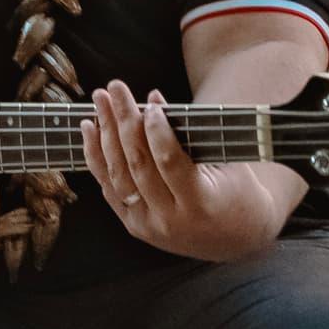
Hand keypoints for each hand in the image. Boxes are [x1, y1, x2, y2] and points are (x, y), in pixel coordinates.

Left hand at [85, 82, 285, 262]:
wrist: (236, 239)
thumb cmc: (238, 193)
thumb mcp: (226, 163)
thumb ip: (190, 135)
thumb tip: (153, 100)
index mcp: (199, 204)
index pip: (169, 162)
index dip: (157, 131)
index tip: (150, 103)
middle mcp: (169, 219)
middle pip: (138, 164)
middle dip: (124, 121)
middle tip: (114, 88)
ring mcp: (148, 226)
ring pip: (117, 176)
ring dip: (104, 135)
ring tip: (99, 102)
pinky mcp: (135, 226)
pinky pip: (110, 188)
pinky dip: (98, 158)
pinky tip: (91, 131)